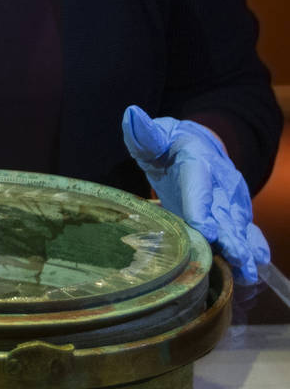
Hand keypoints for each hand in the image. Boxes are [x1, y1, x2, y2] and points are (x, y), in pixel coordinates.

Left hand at [122, 105, 269, 282]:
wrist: (199, 144)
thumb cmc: (169, 144)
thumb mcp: (155, 136)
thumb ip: (144, 133)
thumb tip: (132, 115)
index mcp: (197, 161)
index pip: (199, 187)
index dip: (201, 209)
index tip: (205, 230)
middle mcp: (220, 182)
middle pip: (224, 213)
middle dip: (230, 238)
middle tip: (234, 258)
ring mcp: (231, 200)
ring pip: (238, 227)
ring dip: (243, 249)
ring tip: (247, 273)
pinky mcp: (235, 213)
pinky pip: (248, 230)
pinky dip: (253, 247)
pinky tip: (257, 264)